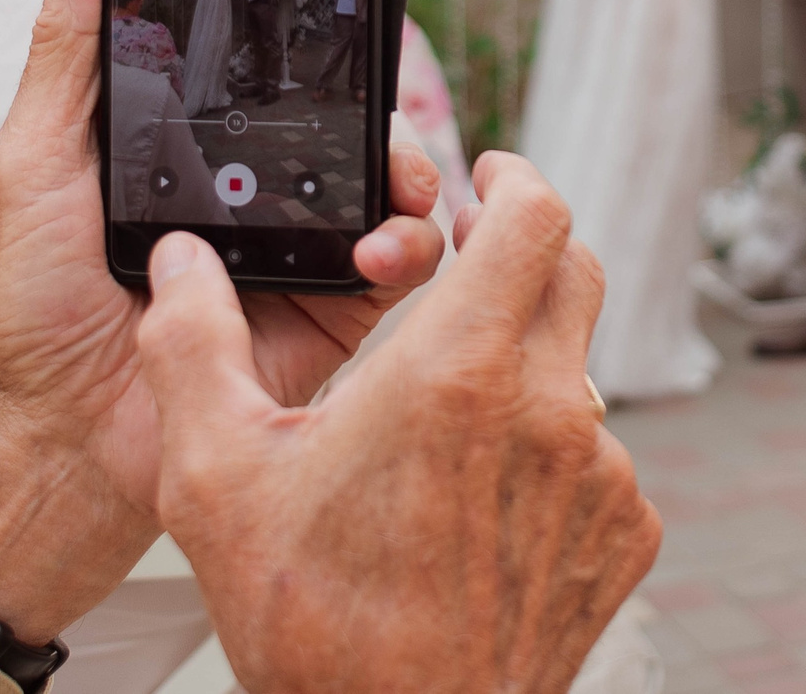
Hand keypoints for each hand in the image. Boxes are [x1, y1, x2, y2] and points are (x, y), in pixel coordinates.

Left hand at [0, 0, 444, 644]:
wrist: (63, 435)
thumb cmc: (36, 303)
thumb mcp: (40, 156)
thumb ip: (68, 49)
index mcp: (195, 141)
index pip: (269, 70)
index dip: (310, 34)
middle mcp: (257, 187)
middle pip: (345, 120)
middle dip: (378, 101)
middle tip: (378, 95)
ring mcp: (303, 248)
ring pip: (389, 184)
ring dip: (408, 172)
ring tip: (397, 184)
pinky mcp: (336, 311)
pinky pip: (401, 265)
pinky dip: (411, 246)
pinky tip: (383, 249)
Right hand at [139, 153, 662, 693]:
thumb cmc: (315, 627)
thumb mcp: (216, 477)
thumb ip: (192, 348)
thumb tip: (181, 267)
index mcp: (458, 370)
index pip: (537, 217)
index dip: (515, 179)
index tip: (486, 179)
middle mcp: (549, 409)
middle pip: (572, 273)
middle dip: (520, 254)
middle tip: (466, 266)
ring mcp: (601, 475)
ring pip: (577, 370)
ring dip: (524, 365)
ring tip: (445, 419)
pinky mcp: (624, 534)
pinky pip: (599, 457)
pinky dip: (547, 454)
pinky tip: (477, 499)